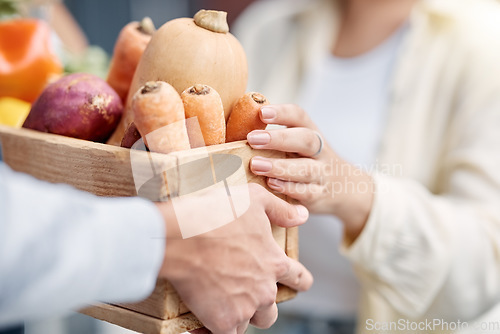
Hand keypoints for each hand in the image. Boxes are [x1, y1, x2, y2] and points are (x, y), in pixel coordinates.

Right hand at [155, 183, 312, 333]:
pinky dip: (217, 327)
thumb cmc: (214, 214)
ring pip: (248, 322)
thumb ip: (281, 209)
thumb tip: (302, 216)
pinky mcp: (221, 321)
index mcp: (274, 262)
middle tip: (242, 293)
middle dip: (260, 305)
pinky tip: (206, 317)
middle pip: (271, 311)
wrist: (178, 238)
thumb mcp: (253, 198)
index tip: (296, 282)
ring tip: (219, 301)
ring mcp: (244, 308)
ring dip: (238, 315)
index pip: (299, 279)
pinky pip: (226, 333)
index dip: (298, 280)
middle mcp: (264, 290)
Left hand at [247, 104, 373, 242]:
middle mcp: (320, 151)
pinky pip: (306, 192)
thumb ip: (274, 138)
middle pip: (306, 140)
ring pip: (306, 168)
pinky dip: (288, 188)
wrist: (345, 188)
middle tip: (252, 139)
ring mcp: (322, 173)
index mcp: (311, 132)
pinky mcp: (319, 195)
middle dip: (279, 139)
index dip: (282, 113)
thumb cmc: (306, 161)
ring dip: (280, 167)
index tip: (262, 112)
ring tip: (256, 165)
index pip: (299, 116)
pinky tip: (270, 185)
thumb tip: (234, 128)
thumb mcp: (297, 145)